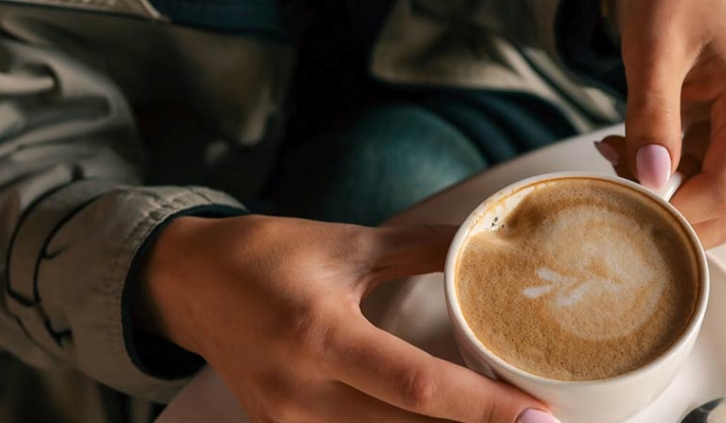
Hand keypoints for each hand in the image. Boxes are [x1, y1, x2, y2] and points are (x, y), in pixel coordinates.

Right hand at [138, 215, 555, 422]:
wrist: (187, 283)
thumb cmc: (264, 256)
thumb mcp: (346, 242)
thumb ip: (420, 247)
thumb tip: (482, 241)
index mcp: (320, 335)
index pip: (419, 387)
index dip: (484, 408)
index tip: (538, 417)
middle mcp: (301, 391)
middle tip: (532, 421)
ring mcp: (286, 422)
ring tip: (490, 419)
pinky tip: (431, 420)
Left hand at [595, 0, 725, 247]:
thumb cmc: (677, 1)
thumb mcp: (653, 52)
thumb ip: (652, 116)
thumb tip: (653, 178)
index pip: (723, 194)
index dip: (673, 213)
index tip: (623, 205)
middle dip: (668, 212)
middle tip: (615, 181)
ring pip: (713, 206)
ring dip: (662, 197)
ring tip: (620, 152)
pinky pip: (701, 185)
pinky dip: (662, 181)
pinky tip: (631, 148)